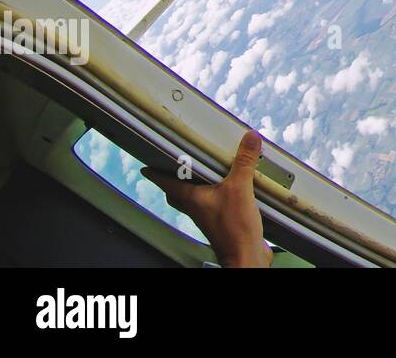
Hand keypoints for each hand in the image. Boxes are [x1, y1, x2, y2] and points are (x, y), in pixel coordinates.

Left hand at [141, 129, 272, 267]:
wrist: (245, 256)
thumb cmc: (234, 229)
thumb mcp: (241, 188)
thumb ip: (244, 162)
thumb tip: (249, 139)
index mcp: (193, 199)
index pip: (168, 184)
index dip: (156, 175)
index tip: (146, 168)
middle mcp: (197, 209)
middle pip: (177, 195)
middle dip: (174, 183)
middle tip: (173, 171)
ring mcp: (208, 217)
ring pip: (194, 201)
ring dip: (195, 189)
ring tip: (204, 175)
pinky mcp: (222, 222)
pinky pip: (213, 206)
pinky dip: (215, 196)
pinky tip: (230, 191)